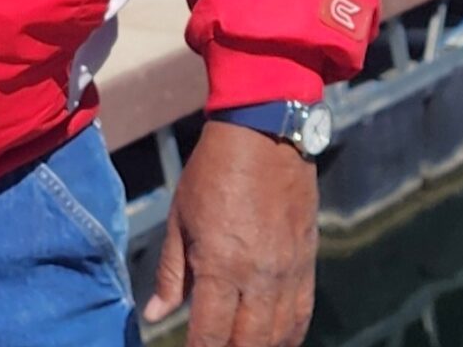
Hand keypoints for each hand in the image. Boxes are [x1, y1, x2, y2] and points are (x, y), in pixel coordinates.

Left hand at [144, 121, 318, 345]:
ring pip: (280, 336)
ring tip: (238, 346)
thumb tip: (155, 314)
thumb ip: (171, 274)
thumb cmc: (212, 174)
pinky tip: (273, 339)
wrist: (265, 137)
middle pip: (249, 342)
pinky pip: (302, 315)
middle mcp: (260, 278)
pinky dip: (288, 335)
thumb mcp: (180, 220)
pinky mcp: (308, 265)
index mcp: (222, 265)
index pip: (211, 333)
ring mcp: (289, 274)